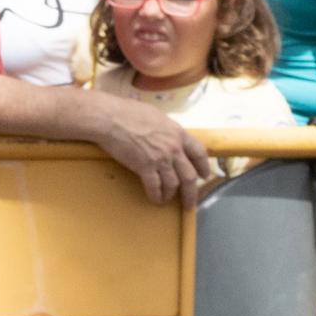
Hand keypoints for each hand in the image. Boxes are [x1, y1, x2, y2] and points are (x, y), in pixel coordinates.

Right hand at [84, 91, 217, 205]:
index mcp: (178, 133)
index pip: (199, 153)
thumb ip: (167, 130)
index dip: (203, 167)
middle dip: (191, 193)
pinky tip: (155, 199)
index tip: (203, 176)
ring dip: (171, 195)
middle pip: (189, 176)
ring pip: (173, 184)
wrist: (112, 119)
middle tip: (190, 203)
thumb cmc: (130, 112)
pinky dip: (156, 196)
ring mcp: (160, 159)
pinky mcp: (144, 167)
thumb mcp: (157, 117)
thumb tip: (166, 135)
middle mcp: (173, 148)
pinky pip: (155, 187)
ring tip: (166, 199)